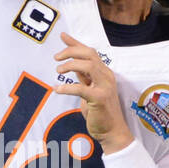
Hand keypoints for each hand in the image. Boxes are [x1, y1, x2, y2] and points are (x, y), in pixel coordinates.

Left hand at [54, 33, 131, 149]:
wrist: (112, 132)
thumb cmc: (100, 111)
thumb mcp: (90, 90)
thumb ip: (84, 77)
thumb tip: (72, 63)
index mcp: (104, 72)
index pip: (89, 52)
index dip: (75, 43)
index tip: (62, 35)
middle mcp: (106, 76)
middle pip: (89, 54)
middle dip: (71, 51)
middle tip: (56, 58)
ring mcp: (105, 87)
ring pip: (89, 65)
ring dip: (70, 65)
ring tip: (58, 71)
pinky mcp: (100, 99)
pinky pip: (82, 88)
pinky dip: (68, 87)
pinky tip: (58, 89)